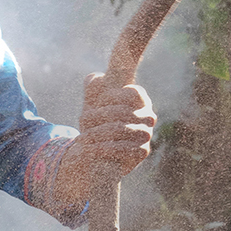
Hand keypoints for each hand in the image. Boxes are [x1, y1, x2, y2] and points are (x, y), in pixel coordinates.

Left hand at [56, 73, 155, 214]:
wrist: (98, 152)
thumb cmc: (96, 122)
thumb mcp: (92, 102)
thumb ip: (93, 87)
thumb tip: (94, 78)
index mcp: (140, 98)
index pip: (129, 92)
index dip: (109, 96)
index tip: (96, 103)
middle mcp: (148, 115)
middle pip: (120, 111)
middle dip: (96, 116)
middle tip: (82, 120)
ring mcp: (147, 133)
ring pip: (118, 129)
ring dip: (96, 133)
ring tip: (81, 137)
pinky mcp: (143, 151)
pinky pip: (122, 148)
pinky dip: (102, 148)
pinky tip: (89, 149)